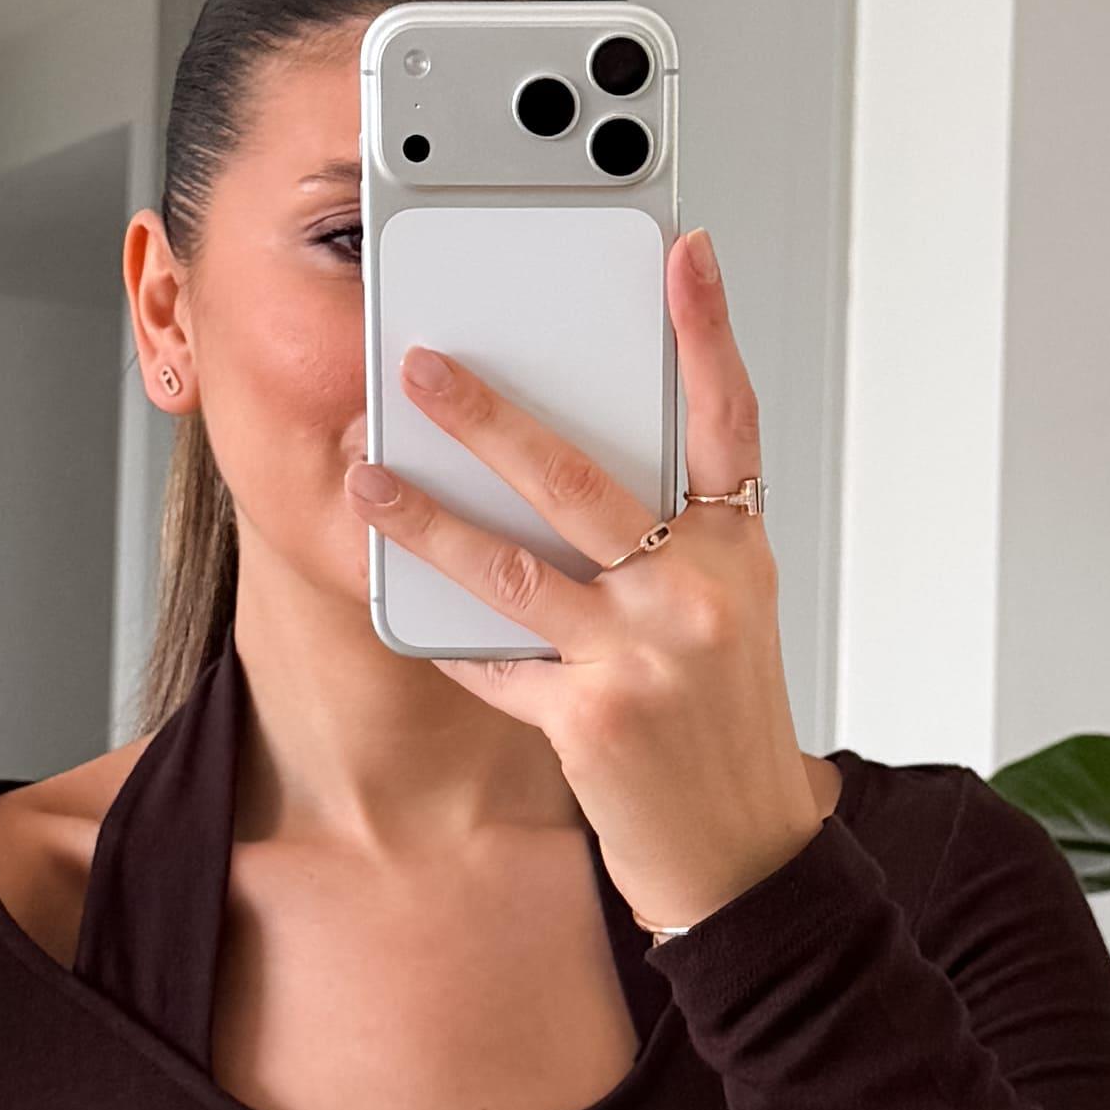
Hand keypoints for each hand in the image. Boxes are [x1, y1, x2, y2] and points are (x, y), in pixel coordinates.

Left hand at [345, 225, 827, 937]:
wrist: (743, 855)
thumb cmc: (721, 723)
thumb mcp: (724, 613)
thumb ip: (669, 540)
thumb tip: (559, 471)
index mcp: (735, 549)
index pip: (727, 420)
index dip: (709, 333)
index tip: (685, 253)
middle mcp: (697, 591)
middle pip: (582, 479)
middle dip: (490, 416)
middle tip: (422, 365)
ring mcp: (644, 655)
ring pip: (513, 567)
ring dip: (426, 520)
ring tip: (367, 478)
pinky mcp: (592, 719)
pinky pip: (495, 659)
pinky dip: (450, 635)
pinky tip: (402, 606)